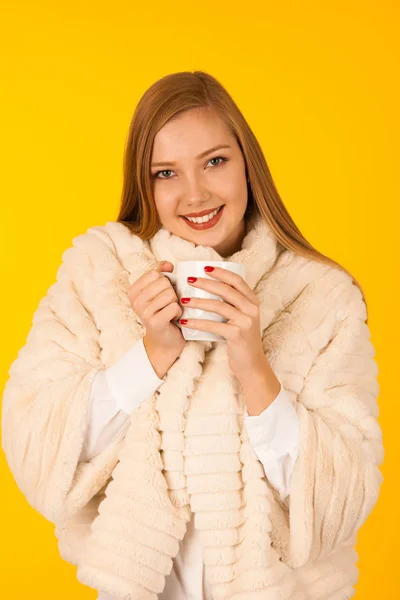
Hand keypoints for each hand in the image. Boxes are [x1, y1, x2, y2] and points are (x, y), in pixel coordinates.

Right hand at [128, 261, 184, 355]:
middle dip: (172, 293)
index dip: (165, 282)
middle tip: (167, 304)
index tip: (162, 294)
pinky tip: (173, 318)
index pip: (155, 273)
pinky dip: (178, 312)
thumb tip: (168, 264)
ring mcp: (144, 313)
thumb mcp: (159, 291)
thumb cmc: (163, 312)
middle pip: (164, 283)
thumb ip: (161, 274)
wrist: (165, 340)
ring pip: (170, 294)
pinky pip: (174, 307)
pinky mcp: (155, 322)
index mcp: (133, 291)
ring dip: (176, 303)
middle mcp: (135, 301)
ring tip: (170, 311)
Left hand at [179, 266, 265, 380]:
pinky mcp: (237, 335)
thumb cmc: (241, 339)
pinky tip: (185, 321)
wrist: (251, 364)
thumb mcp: (242, 318)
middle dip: (206, 283)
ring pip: (218, 306)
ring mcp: (246, 321)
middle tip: (189, 280)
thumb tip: (208, 288)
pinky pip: (213, 325)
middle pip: (226, 290)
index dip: (221, 272)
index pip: (237, 280)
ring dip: (198, 301)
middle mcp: (251, 309)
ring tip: (183, 300)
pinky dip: (197, 322)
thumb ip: (232, 304)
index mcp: (253, 301)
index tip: (205, 268)